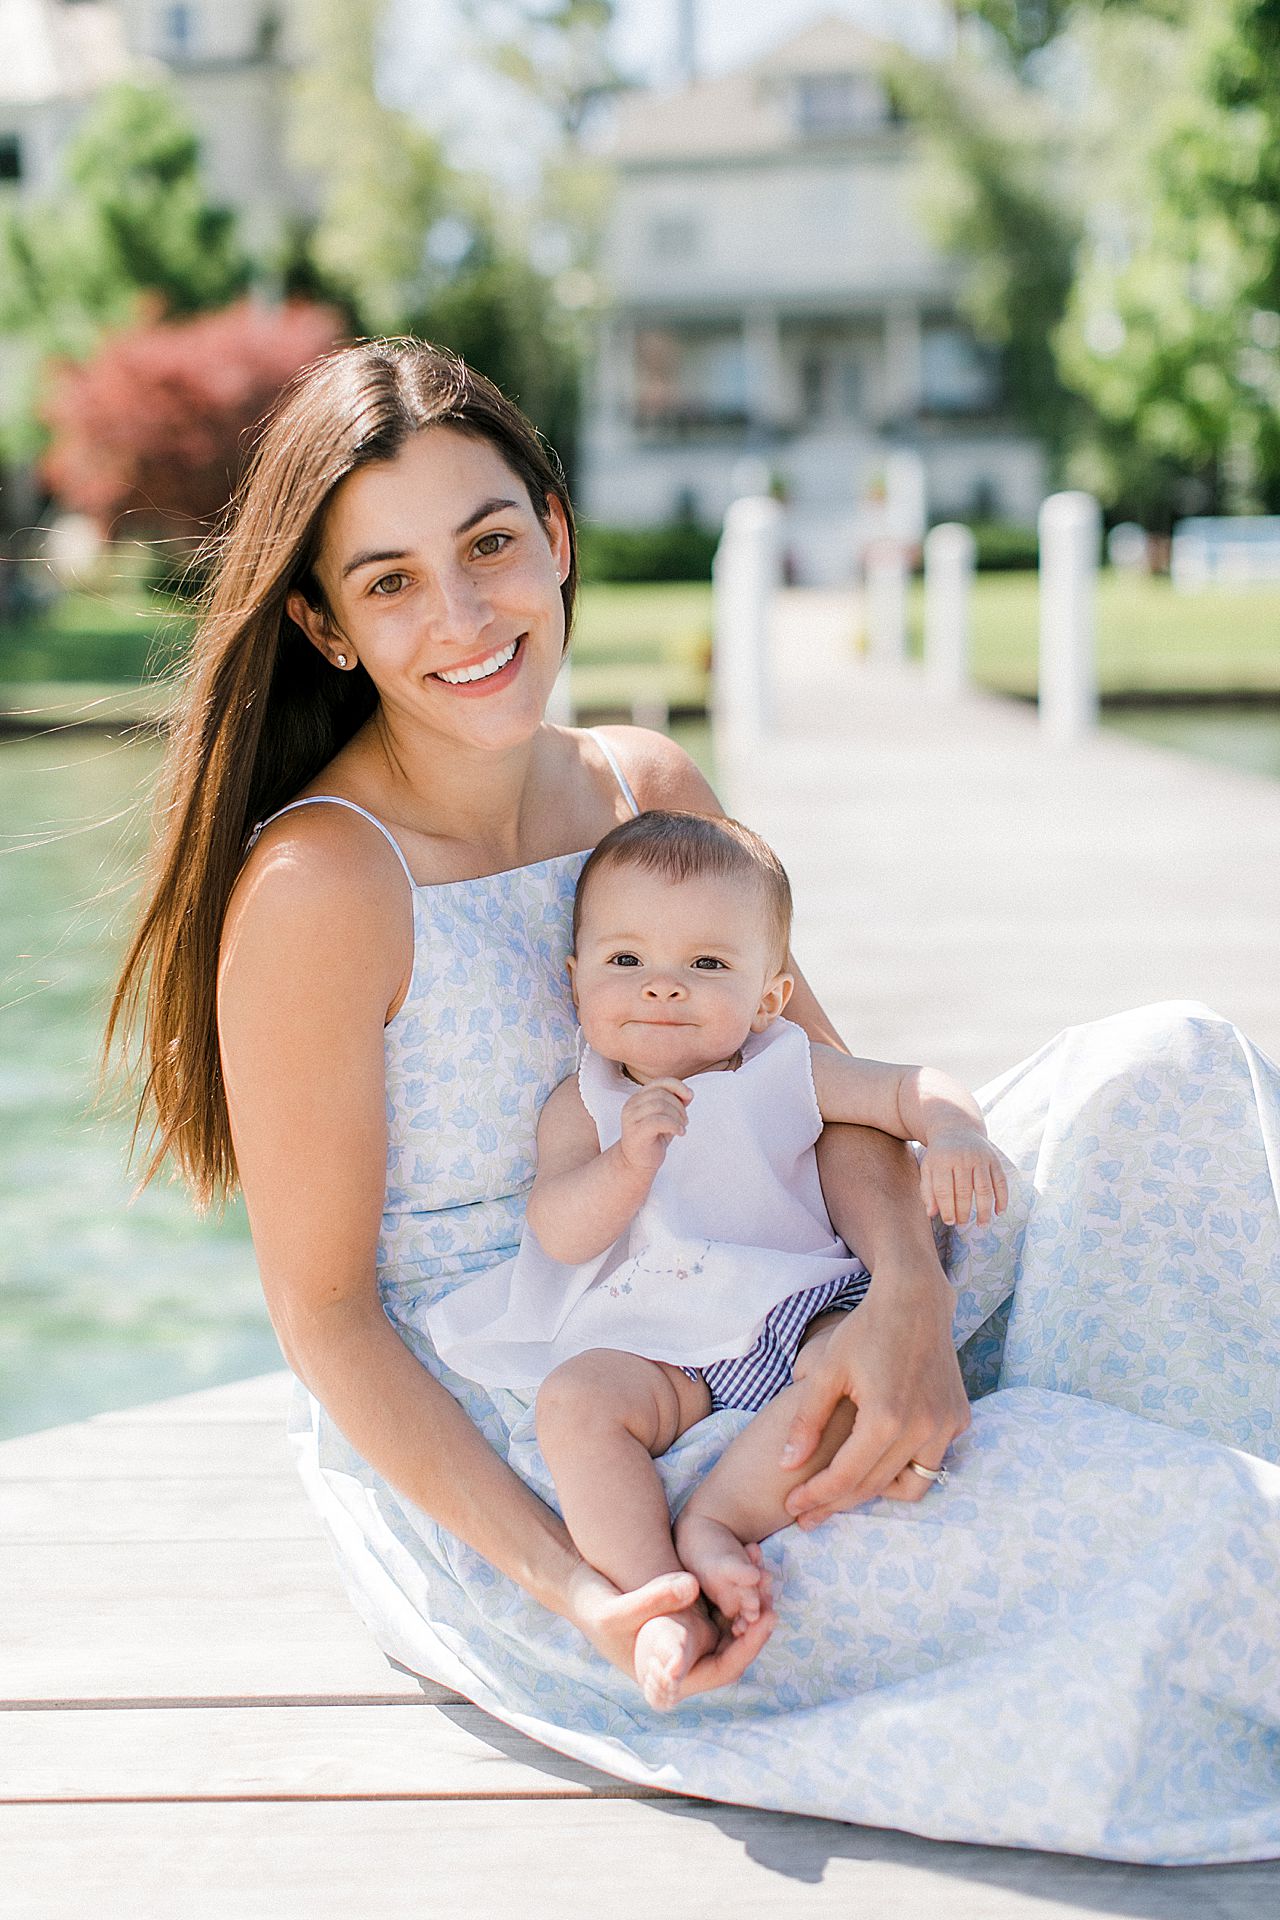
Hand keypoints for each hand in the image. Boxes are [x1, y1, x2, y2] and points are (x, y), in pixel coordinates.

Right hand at [564, 1559, 775, 1702]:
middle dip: (755, 1618)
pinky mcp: (688, 1616)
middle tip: (772, 1588)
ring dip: (748, 1599)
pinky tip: (747, 1556)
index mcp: (674, 1678)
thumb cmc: (595, 1609)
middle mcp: (687, 1662)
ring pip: (731, 1624)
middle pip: (734, 1646)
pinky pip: (719, 1605)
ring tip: (764, 1570)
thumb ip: (655, 1597)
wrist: (580, 1592)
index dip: (749, 1646)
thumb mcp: (619, 1607)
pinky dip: (733, 1586)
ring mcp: (690, 1639)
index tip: (768, 1618)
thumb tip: (692, 1584)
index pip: (724, 1669)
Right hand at [618, 1078, 691, 1175]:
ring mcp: (631, 1118)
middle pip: (661, 1094)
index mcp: (638, 1097)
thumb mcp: (666, 1117)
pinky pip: (658, 1121)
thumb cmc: (652, 1138)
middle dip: (679, 1106)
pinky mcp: (635, 1132)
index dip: (677, 1086)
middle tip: (685, 1120)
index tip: (690, 1097)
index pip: (659, 1082)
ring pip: (660, 1105)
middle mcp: (631, 1104)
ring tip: (681, 1127)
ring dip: (677, 1116)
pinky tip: (679, 1132)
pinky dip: (673, 1125)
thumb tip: (688, 1094)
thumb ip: (674, 1103)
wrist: (636, 1163)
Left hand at [779, 1263, 969, 1526]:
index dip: (816, 1497)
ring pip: (909, 1486)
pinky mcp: (958, 1419)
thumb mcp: (826, 1371)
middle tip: (807, 1515)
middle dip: (837, 1504)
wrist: (915, 1300)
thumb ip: (807, 1421)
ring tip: (842, 1493)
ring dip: (875, 1493)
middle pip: (874, 1486)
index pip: (846, 1476)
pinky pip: (930, 1463)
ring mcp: (946, 1425)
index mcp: (886, 1417)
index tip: (792, 1507)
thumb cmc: (865, 1330)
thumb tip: (787, 1465)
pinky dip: (904, 1471)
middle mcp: (923, 1427)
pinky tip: (877, 1463)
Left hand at [919, 1129, 1008, 1226]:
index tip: (949, 1222)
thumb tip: (931, 1214)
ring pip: (984, 1189)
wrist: (956, 1129)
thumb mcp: (928, 1168)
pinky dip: (1002, 1198)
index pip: (944, 1190)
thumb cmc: (940, 1155)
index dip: (947, 1209)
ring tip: (982, 1224)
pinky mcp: (994, 1160)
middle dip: (963, 1212)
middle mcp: (962, 1158)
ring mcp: (980, 1158)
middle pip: (964, 1192)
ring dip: (984, 1210)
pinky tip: (999, 1212)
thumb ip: (927, 1190)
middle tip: (962, 1223)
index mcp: (942, 1160)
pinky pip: (1001, 1182)